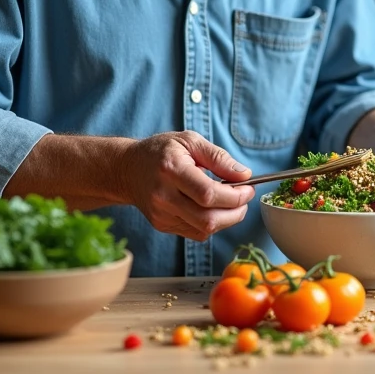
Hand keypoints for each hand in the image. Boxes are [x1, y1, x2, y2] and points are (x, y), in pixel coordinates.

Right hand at [125, 131, 253, 241]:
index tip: (248, 189)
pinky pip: (195, 232)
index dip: (234, 196)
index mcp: (171, 170)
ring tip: (231, 203)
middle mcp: (163, 196)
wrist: (126, 170)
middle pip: (207, 219)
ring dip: (226, 220)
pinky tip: (213, 208)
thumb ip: (218, 157)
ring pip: (203, 230)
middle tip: (244, 199)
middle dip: (235, 213)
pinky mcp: (162, 225)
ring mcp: (161, 215)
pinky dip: (211, 223)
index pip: (208, 194)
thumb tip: (244, 175)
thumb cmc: (160, 151)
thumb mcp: (190, 141)